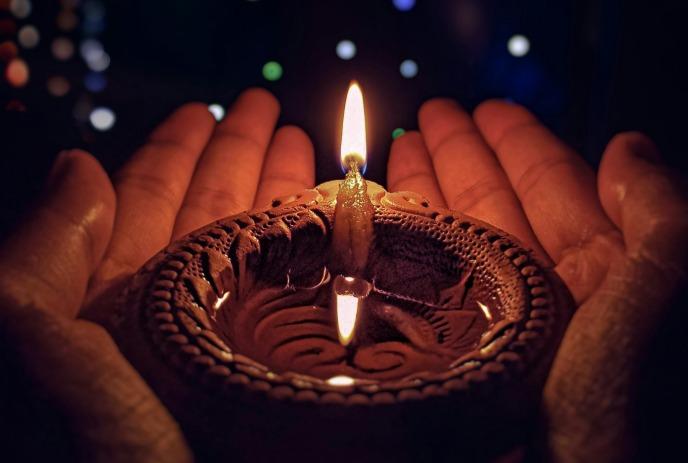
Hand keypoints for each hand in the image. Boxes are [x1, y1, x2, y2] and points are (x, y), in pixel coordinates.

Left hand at [0, 89, 315, 461]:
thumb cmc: (91, 457)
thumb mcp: (34, 348)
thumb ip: (45, 254)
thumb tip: (78, 163)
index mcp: (111, 306)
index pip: (146, 204)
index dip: (176, 152)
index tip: (208, 109)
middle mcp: (174, 322)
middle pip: (214, 220)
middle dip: (242, 161)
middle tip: (275, 113)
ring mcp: (232, 348)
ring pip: (263, 256)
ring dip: (285, 200)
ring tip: (311, 153)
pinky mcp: (279, 377)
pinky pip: (302, 302)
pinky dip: (321, 260)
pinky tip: (340, 226)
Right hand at [386, 99, 687, 461]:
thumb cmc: (631, 398)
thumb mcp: (668, 286)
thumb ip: (656, 211)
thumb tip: (628, 145)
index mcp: (607, 272)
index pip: (556, 187)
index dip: (520, 143)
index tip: (486, 108)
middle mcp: (551, 293)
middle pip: (498, 206)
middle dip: (463, 157)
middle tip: (428, 117)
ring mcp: (502, 323)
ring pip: (459, 242)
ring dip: (430, 194)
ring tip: (397, 154)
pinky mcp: (462, 353)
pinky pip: (430, 287)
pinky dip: (408, 250)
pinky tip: (385, 220)